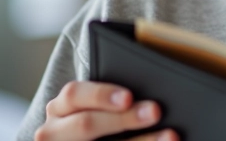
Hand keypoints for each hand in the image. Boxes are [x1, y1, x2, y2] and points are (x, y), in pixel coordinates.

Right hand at [34, 81, 177, 140]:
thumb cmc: (88, 122)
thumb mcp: (86, 109)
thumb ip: (106, 98)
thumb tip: (147, 90)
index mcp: (59, 108)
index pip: (74, 95)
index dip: (101, 94)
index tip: (128, 96)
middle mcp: (55, 132)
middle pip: (87, 124)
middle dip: (124, 118)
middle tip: (155, 111)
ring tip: (170, 136)